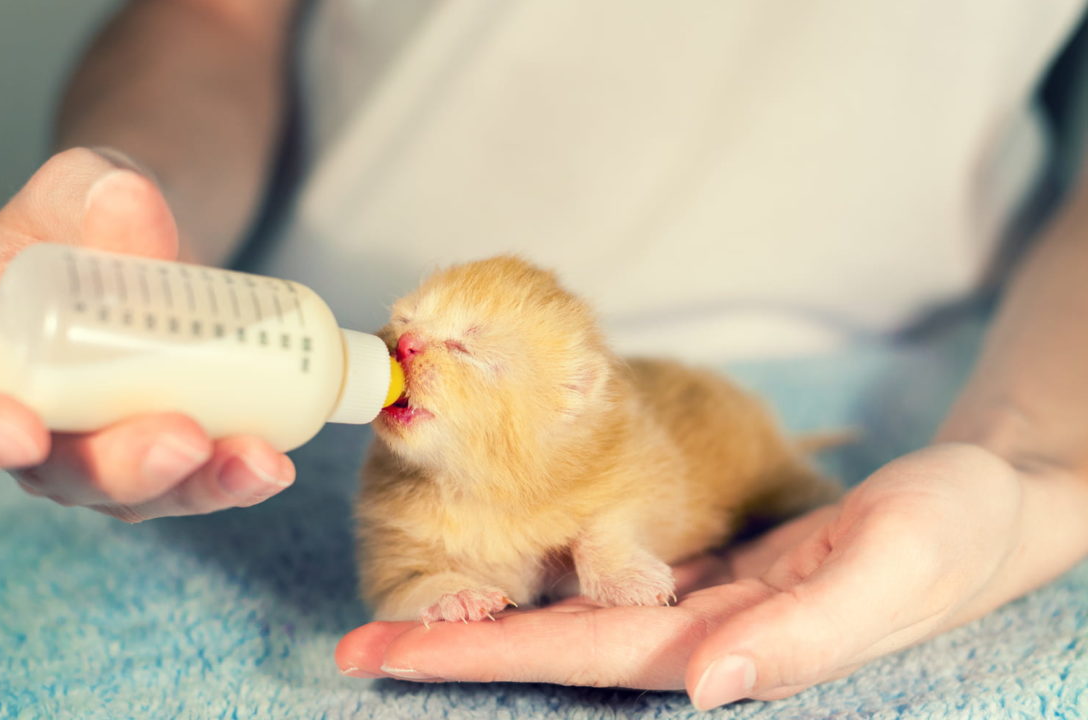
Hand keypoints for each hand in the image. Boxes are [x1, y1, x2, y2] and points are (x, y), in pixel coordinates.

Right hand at [0, 147, 294, 520]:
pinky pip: (184, 483)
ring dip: (192, 486)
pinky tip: (271, 467)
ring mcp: (84, 445)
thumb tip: (132, 203)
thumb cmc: (86, 212)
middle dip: (118, 466)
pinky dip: (231, 479)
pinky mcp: (150, 454)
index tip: (20, 432)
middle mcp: (16, 411)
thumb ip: (95, 191)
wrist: (144, 238)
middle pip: (49, 468)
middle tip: (179, 440)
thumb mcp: (82, 183)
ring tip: (253, 461)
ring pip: (126, 491)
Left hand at [337, 444, 1042, 708]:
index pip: (577, 655)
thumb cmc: (951, 538)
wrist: (984, 498)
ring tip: (396, 612)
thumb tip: (700, 688)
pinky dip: (544, 568)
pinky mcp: (702, 557)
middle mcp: (692, 628)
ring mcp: (693, 594)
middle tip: (352, 645)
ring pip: (568, 605)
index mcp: (723, 644)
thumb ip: (797, 639)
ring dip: (486, 607)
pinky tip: (499, 563)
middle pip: (550, 639)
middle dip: (453, 644)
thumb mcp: (891, 576)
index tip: (387, 654)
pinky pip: (606, 566)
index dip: (481, 656)